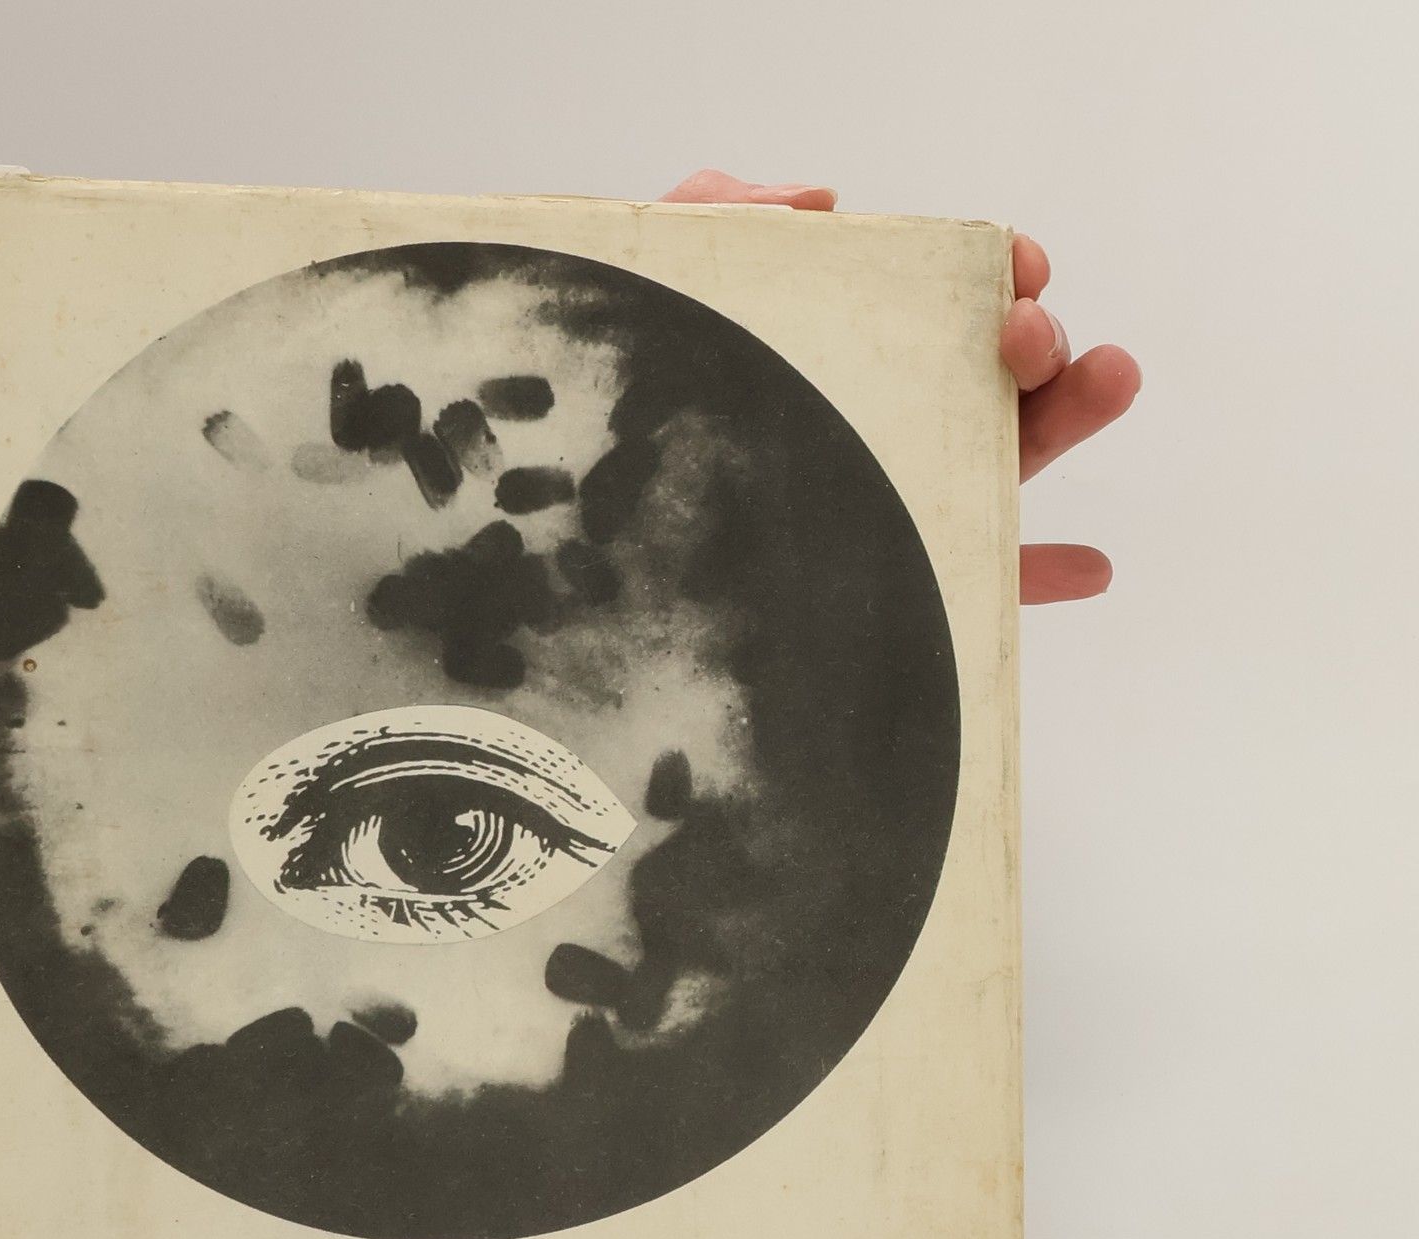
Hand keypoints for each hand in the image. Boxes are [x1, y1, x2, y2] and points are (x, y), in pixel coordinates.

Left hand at [662, 171, 1141, 603]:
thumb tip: (820, 205)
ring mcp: (896, 499)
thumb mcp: (654, 281)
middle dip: (1036, 338)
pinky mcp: (894, 583)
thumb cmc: (622, 387)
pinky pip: (975, 582)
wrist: (579, 515)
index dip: (993, 273)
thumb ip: (716, 215)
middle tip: (1023, 332)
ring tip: (1110, 379)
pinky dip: (1038, 573)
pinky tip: (1088, 566)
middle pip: (990, 376)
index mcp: (849, 346)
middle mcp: (885, 416)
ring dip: (1068, 417)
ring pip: (1005, 461)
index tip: (1012, 266)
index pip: (944, 299)